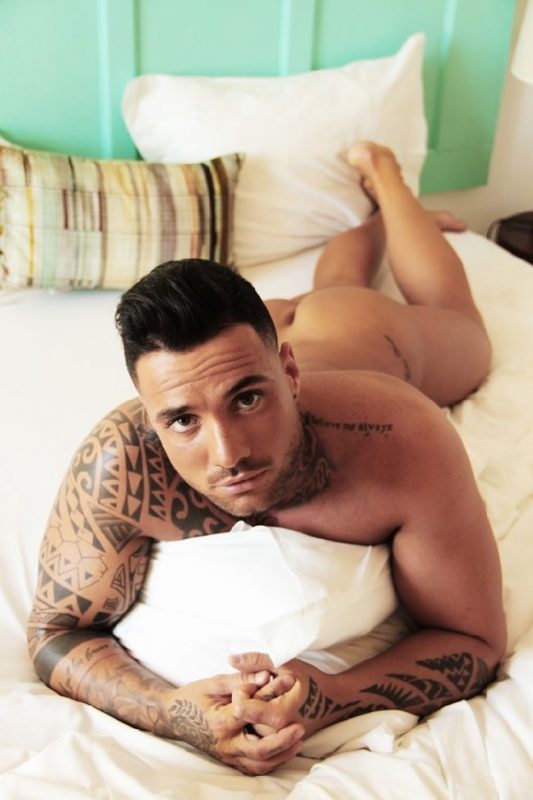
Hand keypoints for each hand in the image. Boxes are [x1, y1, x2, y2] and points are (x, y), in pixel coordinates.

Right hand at [167, 669, 304, 774]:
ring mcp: (226, 755)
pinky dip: (270, 762)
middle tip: (300, 728)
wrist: (173, 716)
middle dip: (283, 741)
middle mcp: (224, 744)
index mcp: (220, 721)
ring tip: (297, 741)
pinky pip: (252, 768)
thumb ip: (242, 679)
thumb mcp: (215, 682)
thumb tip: (267, 675)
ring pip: (259, 765)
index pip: (251, 713)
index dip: (272, 697)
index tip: (290, 684)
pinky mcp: (228, 761)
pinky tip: (283, 751)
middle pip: (260, 750)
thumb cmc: (193, 696)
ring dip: (281, 755)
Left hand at [229, 653, 325, 738]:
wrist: (333, 701)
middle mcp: (276, 733)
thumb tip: (231, 659)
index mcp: (278, 714)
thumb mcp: (286, 664)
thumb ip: (258, 661)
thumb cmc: (310, 679)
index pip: (241, 708)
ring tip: (266, 697)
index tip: (252, 681)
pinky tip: (268, 706)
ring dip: (251, 710)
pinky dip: (257, 718)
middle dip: (246, 701)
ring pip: (248, 727)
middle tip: (260, 688)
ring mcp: (278, 741)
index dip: (241, 692)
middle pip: (243, 719)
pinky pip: (258, 732)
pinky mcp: (278, 743)